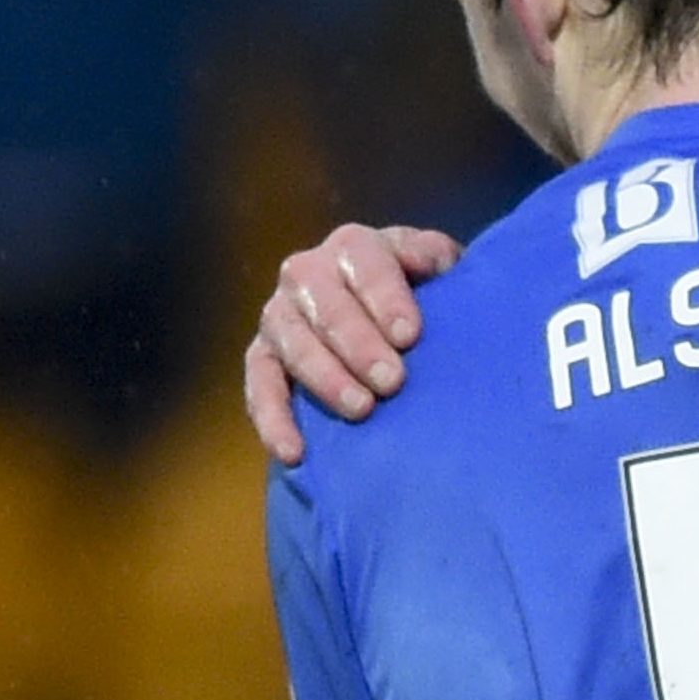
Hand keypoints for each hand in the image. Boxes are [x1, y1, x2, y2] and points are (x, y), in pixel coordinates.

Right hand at [244, 223, 464, 464]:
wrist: (396, 320)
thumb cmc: (427, 293)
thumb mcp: (439, 268)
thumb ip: (437, 259)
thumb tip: (431, 263)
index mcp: (355, 246)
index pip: (364, 262)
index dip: (385, 296)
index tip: (410, 335)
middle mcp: (308, 273)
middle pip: (325, 304)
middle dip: (358, 343)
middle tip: (392, 380)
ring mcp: (280, 314)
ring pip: (291, 342)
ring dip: (324, 378)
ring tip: (361, 410)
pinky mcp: (263, 356)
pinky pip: (259, 386)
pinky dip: (273, 419)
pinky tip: (294, 452)